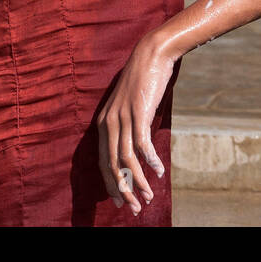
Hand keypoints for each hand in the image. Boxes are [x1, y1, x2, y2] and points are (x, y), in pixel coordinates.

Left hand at [97, 36, 176, 214]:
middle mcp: (109, 122)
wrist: (151, 54)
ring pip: (126, 159)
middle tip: (134, 207)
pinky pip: (141, 143)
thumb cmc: (143, 81)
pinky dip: (149, 160)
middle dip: (123, 189)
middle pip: (112, 165)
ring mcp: (122, 117)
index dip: (111, 183)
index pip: (102, 162)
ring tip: (148, 195)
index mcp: (104, 123)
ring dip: (137, 180)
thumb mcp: (130, 106)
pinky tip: (158, 171)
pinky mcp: (138, 111)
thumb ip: (127, 126)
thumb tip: (134, 149)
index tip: (120, 201)